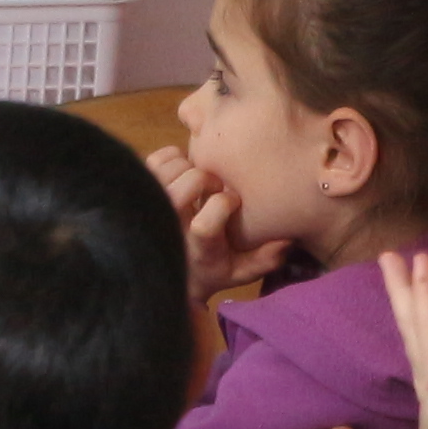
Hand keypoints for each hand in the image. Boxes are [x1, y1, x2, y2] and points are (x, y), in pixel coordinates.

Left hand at [149, 146, 276, 305]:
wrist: (168, 270)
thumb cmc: (211, 268)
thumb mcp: (241, 272)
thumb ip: (265, 259)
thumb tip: (286, 239)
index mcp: (199, 247)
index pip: (205, 225)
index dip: (224, 205)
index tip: (233, 201)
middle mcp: (171, 225)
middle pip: (187, 186)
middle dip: (206, 178)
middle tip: (215, 186)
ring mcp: (153, 205)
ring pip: (170, 170)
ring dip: (189, 167)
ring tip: (199, 178)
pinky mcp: (142, 188)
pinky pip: (155, 160)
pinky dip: (172, 156)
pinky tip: (184, 168)